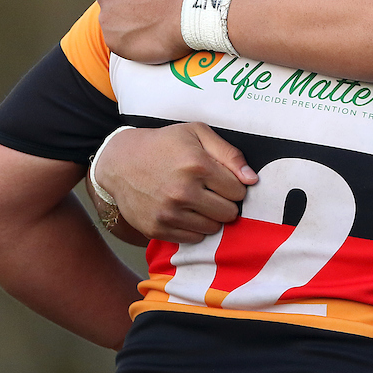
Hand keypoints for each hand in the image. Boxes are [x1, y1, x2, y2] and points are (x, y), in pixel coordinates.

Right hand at [93, 122, 258, 242]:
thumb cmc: (163, 144)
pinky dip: (194, 228)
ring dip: (211, 217)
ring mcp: (169, 213)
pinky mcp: (157, 229)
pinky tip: (185, 211)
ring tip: (198, 201)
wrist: (120, 162)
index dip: (234, 185)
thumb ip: (230, 154)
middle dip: (225, 203)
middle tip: (211, 192)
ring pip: (213, 228)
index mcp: (197, 165)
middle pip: (229, 213)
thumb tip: (252, 180)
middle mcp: (183, 191)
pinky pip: (193, 239)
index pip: (238, 191)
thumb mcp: (197, 133)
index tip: (222, 180)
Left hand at [98, 0, 203, 63]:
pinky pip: (121, 42)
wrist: (192, 13)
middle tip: (156, 10)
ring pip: (117, 21)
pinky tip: (152, 38)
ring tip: (156, 26)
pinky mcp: (113, 41)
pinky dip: (134, 41)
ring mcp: (107, 19)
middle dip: (132, 4)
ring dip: (131, 23)